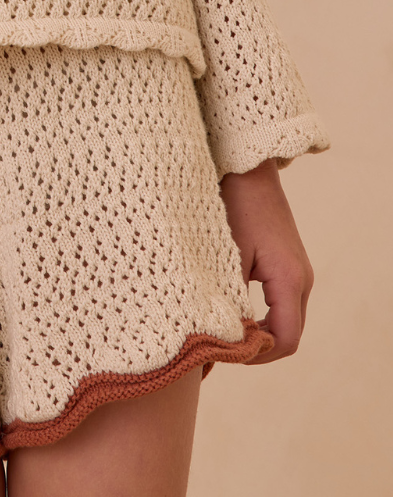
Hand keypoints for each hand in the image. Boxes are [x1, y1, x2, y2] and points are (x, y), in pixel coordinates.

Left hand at [219, 159, 312, 361]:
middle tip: (225, 348)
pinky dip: (264, 315)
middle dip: (260, 348)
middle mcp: (301, 278)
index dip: (259, 355)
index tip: (229, 353)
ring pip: (286, 319)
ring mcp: (297, 270)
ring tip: (227, 332)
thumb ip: (230, 298)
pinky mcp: (288, 263)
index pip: (286, 340)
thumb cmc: (234, 205)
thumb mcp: (227, 255)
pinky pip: (282, 302)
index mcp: (289, 279)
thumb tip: (223, 336)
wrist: (247, 168)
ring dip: (261, 331)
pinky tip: (235, 311)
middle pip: (290, 334)